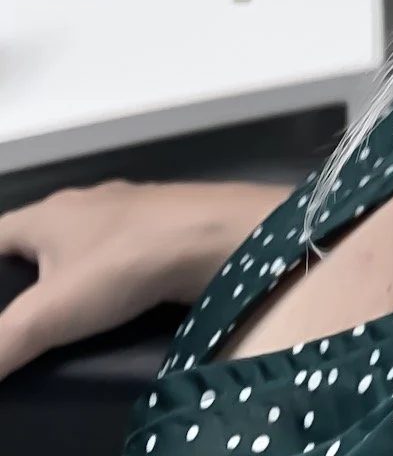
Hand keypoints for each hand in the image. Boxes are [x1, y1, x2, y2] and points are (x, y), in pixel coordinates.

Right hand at [0, 179, 290, 381]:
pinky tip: (111, 307)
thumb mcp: (51, 313)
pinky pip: (118, 256)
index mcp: (48, 213)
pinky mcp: (160, 230)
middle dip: (22, 278)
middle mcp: (85, 204)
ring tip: (58, 320)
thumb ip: (3, 343)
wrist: (217, 239)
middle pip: (36, 240)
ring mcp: (127, 213)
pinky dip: (107, 280)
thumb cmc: (125, 262)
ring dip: (67, 278)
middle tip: (15, 320)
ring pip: (80, 246)